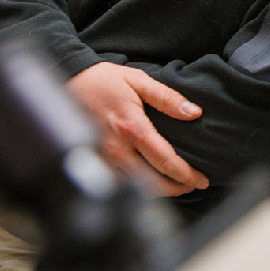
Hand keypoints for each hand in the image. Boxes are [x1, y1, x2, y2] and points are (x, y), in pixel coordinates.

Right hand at [66, 62, 208, 195]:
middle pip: (151, 184)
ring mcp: (103, 158)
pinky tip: (148, 180)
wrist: (68, 80)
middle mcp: (116, 148)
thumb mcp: (138, 80)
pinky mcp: (94, 162)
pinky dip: (137, 186)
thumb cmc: (102, 80)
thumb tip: (194, 112)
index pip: (165, 161)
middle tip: (191, 185)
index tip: (201, 180)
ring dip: (158, 190)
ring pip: (134, 188)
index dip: (186, 175)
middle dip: (176, 189)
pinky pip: (118, 183)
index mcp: (132, 127)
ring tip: (175, 184)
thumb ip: (167, 97)